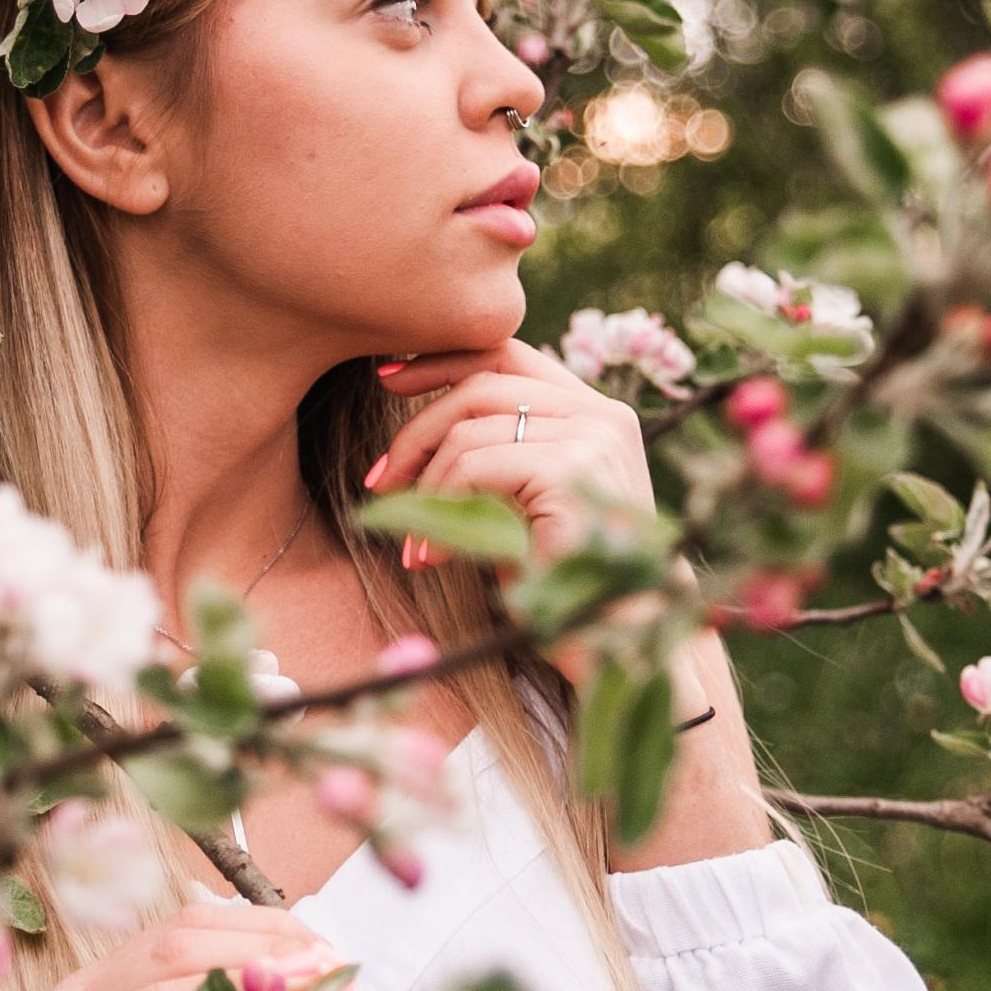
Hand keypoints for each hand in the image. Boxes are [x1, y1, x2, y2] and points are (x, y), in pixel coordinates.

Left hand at [63, 897, 345, 990]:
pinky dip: (249, 925)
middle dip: (263, 951)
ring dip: (264, 932)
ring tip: (320, 952)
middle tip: (328, 967)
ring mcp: (106, 967)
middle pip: (176, 947)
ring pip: (184, 923)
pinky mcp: (128, 950)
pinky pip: (192, 919)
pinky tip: (290, 940)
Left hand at [365, 336, 657, 578]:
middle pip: (480, 386)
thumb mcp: (524, 498)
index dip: (442, 361)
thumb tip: (418, 433)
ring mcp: (591, 437)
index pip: (507, 354)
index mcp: (594, 412)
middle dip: (417, 433)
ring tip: (418, 541)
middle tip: (380, 482)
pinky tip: (435, 555)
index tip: (388, 376)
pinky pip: (475, 466)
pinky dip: (442, 508)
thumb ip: (500, 451)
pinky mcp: (570, 468)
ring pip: (469, 432)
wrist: (610, 636)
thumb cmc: (562, 576)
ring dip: (426, 488)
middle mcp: (601, 414)